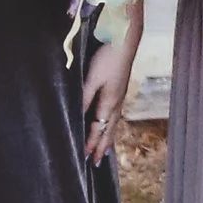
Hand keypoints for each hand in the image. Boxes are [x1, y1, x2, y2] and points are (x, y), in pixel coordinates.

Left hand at [81, 6, 144, 159]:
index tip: (84, 158)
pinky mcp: (120, 88)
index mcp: (109, 102)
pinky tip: (109, 122)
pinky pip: (115, 114)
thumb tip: (77, 117)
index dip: (91, 143)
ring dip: (108, 137)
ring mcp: (120, 95)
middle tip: (96, 162)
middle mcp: (116, 102)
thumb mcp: (92, 78)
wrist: (125, 39)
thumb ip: (84, 98)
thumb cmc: (108, 58)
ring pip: (113, 123)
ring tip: (104, 150)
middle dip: (101, 146)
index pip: (98, 128)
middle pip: (109, 129)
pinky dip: (111, 125)